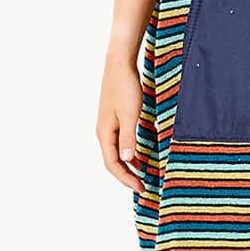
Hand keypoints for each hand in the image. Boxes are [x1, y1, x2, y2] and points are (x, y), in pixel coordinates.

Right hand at [95, 56, 145, 190]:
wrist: (120, 63)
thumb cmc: (125, 87)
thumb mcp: (130, 114)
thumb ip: (129, 138)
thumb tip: (128, 160)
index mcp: (104, 132)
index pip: (112, 164)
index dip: (126, 178)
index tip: (141, 187)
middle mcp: (104, 131)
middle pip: (113, 160)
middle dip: (127, 174)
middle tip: (144, 185)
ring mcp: (109, 124)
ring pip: (118, 151)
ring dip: (130, 164)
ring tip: (145, 173)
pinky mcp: (116, 117)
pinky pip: (122, 140)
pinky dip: (131, 150)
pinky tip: (143, 153)